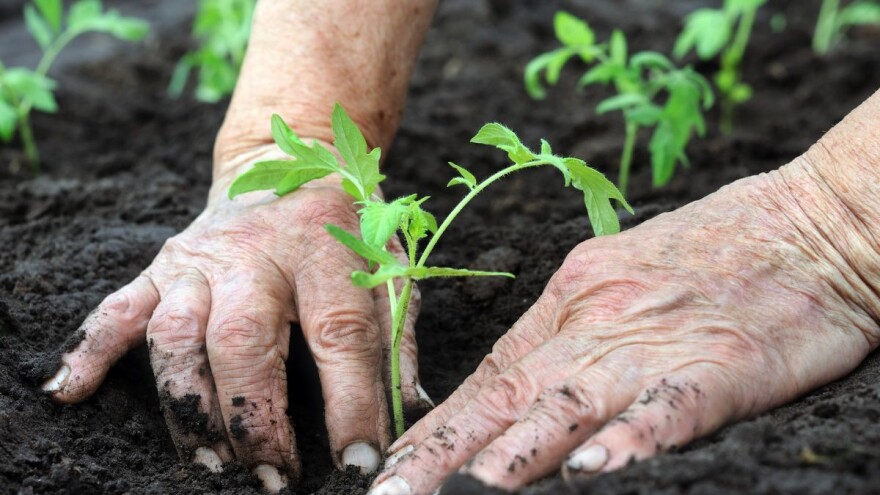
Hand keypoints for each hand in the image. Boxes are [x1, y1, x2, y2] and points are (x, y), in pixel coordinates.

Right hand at [40, 145, 429, 491]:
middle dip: (254, 418)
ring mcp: (202, 259)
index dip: (350, 404)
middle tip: (271, 478)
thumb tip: (409, 412)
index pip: (340, 334)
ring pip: (176, 334)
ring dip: (188, 406)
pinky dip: (91, 351)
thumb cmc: (349, 224)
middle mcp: (258, 253)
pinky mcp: (164, 264)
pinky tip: (72, 392)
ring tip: (210, 464)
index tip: (357, 461)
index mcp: (326, 250)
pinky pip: (119, 308)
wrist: (290, 156)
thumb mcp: (390, 266)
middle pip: (244, 340)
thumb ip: (398, 337)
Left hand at [369, 158, 879, 494]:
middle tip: (392, 492)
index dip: (438, 425)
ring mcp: (656, 344)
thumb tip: (513, 378)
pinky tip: (591, 472)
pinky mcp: (721, 365)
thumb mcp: (616, 273)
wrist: (808, 221)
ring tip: (461, 494)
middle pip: (509, 397)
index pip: (491, 375)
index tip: (394, 462)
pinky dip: (628, 440)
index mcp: (571, 300)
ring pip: (568, 406)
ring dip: (511, 456)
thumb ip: (567, 327)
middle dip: (445, 453)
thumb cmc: (710, 248)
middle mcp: (598, 323)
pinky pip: (667, 408)